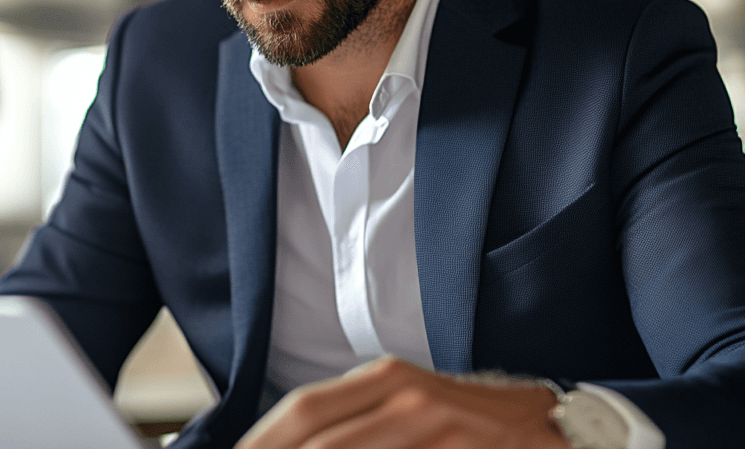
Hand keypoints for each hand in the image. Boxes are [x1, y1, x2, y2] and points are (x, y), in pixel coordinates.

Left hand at [237, 356, 570, 448]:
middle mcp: (406, 396)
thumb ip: (357, 422)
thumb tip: (293, 444)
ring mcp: (436, 425)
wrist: (558, 425)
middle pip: (319, 437)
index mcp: (386, 378)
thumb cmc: (473, 420)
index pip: (303, 409)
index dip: (261, 440)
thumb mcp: (410, 405)